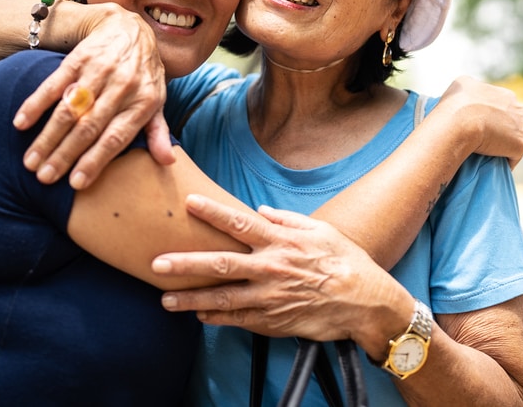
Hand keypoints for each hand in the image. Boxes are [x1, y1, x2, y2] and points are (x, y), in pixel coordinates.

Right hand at [13, 5, 170, 186]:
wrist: (130, 28)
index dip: (95, 161)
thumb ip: (158, 131)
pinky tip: (21, 124)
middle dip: (64, 155)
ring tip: (30, 161)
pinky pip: (54, 84)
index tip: (76, 184)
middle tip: (43, 178)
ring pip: (70, 109)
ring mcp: (99, 71)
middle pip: (89, 127)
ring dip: (47, 137)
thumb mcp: (157, 100)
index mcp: (143, 101)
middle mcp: (122, 86)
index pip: (116, 137)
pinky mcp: (78, 59)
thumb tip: (167, 161)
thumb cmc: (144, 74)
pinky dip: (35, 104)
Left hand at [153, 195, 410, 348]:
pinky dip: (216, 318)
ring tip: (165, 299)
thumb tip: (261, 211)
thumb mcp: (321, 231)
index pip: (240, 224)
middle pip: (220, 265)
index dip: (213, 212)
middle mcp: (271, 269)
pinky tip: (198, 315)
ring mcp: (270, 298)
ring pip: (223, 298)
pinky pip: (238, 320)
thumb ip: (287, 220)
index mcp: (281, 242)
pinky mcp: (274, 321)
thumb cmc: (346, 261)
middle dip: (186, 264)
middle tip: (157, 264)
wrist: (366, 303)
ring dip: (191, 299)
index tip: (189, 202)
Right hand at [437, 76, 522, 168]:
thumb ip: (471, 86)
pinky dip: (505, 161)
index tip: (482, 126)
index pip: (505, 108)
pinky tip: (492, 164)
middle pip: (515, 122)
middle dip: (505, 129)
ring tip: (489, 153)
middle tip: (486, 139)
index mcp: (506, 95)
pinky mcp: (522, 144)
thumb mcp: (461, 84)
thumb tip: (468, 92)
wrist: (462, 122)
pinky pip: (514, 156)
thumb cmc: (457, 104)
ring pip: (516, 138)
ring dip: (506, 144)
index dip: (494, 118)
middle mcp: (519, 108)